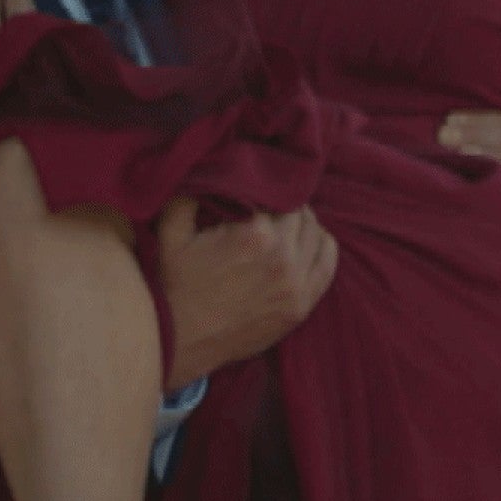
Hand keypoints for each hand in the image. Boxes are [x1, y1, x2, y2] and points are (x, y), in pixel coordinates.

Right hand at [156, 199, 336, 388]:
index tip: (253, 189)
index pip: (278, 191)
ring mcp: (296, 285)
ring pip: (317, 232)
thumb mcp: (172, 230)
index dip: (264, 187)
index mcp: (255, 234)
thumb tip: (210, 161)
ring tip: (281, 224)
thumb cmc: (175, 283)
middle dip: (283, 204)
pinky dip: (320, 246)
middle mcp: (283, 258)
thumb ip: (191, 190)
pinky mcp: (301, 306)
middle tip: (264, 206)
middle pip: (300, 211)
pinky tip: (303, 243)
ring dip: (301, 223)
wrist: (180, 340)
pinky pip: (328, 262)